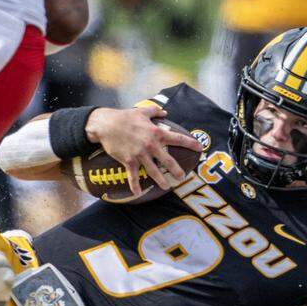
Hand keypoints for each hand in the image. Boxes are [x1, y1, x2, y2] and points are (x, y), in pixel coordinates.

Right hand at [85, 105, 203, 196]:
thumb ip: (155, 112)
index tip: (200, 148)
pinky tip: (137, 194)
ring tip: (166, 187)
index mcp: (156, 132)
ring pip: (153, 171)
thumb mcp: (142, 111)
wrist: (106, 124)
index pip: (177, 138)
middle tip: (182, 177)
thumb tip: (164, 112)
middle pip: (168, 160)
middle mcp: (151, 145)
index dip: (190, 143)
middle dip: (176, 170)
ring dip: (160, 180)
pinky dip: (135, 186)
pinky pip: (133, 176)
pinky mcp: (129, 161)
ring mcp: (140, 154)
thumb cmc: (124, 116)